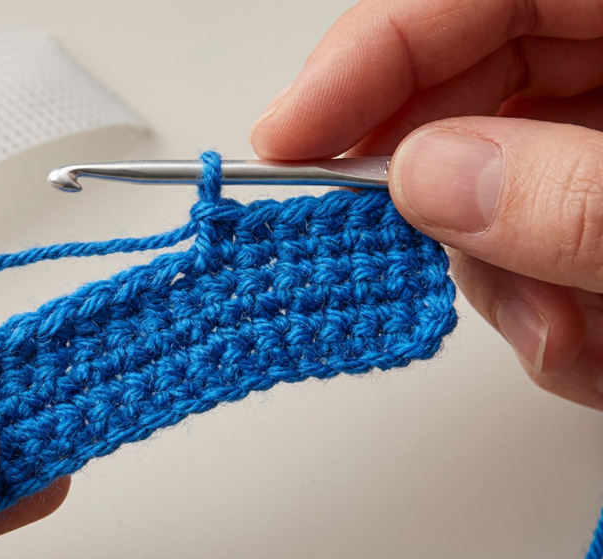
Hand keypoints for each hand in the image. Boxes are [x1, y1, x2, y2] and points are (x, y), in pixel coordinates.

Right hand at [250, 0, 602, 410]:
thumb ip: (574, 198)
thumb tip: (429, 181)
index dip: (365, 56)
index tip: (286, 139)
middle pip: (465, 89)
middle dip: (426, 193)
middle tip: (380, 248)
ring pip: (490, 187)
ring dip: (499, 279)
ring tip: (558, 333)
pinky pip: (532, 248)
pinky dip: (544, 313)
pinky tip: (589, 343)